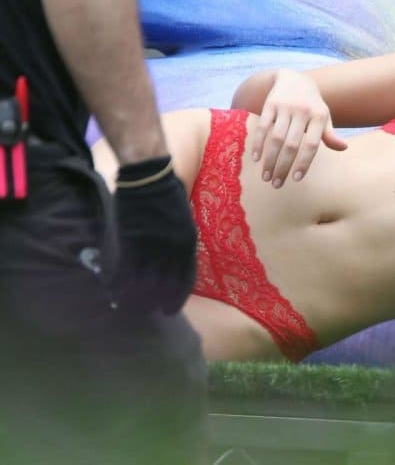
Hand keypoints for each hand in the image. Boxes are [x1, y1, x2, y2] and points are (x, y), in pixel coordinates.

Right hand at [110, 156, 196, 314]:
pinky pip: (123, 270)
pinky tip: (111, 290)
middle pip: (164, 286)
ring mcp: (151, 246)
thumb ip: (180, 240)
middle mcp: (172, 249)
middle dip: (154, 303)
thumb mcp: (185, 219)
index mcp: (189, 243)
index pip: (186, 280)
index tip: (169, 310)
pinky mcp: (130, 241)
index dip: (177, 299)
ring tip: (126, 307)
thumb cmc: (168, 193)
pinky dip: (117, 283)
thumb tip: (175, 260)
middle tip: (145, 312)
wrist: (149, 176)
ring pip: (141, 283)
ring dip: (133, 298)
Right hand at [252, 69, 346, 186]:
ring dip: (269, 159)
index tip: (296, 179)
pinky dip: (258, 143)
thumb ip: (329, 135)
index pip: (312, 144)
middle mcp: (302, 111)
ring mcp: (285, 107)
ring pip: (275, 138)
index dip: (304, 162)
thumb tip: (344, 148)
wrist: (293, 78)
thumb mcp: (323, 117)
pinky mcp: (270, 104)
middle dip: (283, 166)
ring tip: (266, 177)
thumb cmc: (312, 105)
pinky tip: (255, 158)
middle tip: (276, 184)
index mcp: (319, 116)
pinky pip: (262, 127)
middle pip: (292, 144)